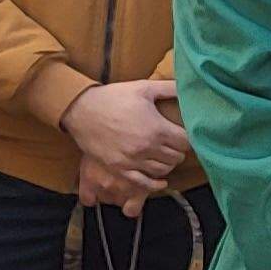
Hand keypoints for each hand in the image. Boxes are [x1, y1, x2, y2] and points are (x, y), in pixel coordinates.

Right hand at [64, 80, 189, 212]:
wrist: (81, 110)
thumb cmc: (113, 97)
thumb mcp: (143, 87)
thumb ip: (169, 87)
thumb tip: (188, 84)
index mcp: (157, 128)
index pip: (186, 142)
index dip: (188, 138)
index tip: (184, 134)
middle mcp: (147, 147)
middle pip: (176, 157)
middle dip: (179, 151)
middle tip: (174, 145)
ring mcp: (133, 160)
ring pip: (163, 170)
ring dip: (168, 164)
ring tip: (165, 156)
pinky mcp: (119, 168)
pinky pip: (143, 183)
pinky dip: (155, 184)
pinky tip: (161, 181)